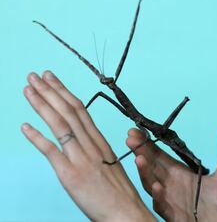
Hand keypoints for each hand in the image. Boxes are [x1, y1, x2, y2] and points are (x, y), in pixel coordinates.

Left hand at [22, 71, 155, 221]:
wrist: (126, 213)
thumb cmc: (119, 194)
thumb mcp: (110, 166)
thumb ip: (95, 152)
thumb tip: (82, 144)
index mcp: (101, 142)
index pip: (81, 110)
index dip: (64, 92)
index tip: (52, 79)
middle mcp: (92, 146)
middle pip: (70, 112)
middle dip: (51, 91)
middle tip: (35, 75)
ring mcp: (82, 159)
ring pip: (61, 125)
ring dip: (42, 104)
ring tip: (29, 89)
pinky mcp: (71, 175)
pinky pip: (52, 151)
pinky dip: (37, 137)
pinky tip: (24, 126)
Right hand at [126, 120, 216, 221]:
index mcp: (179, 173)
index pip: (159, 154)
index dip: (148, 142)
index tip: (136, 130)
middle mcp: (170, 184)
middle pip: (151, 165)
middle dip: (141, 151)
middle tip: (130, 137)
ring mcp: (169, 200)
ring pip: (152, 183)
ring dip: (145, 171)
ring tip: (140, 158)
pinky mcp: (172, 215)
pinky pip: (162, 206)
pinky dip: (159, 196)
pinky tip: (158, 186)